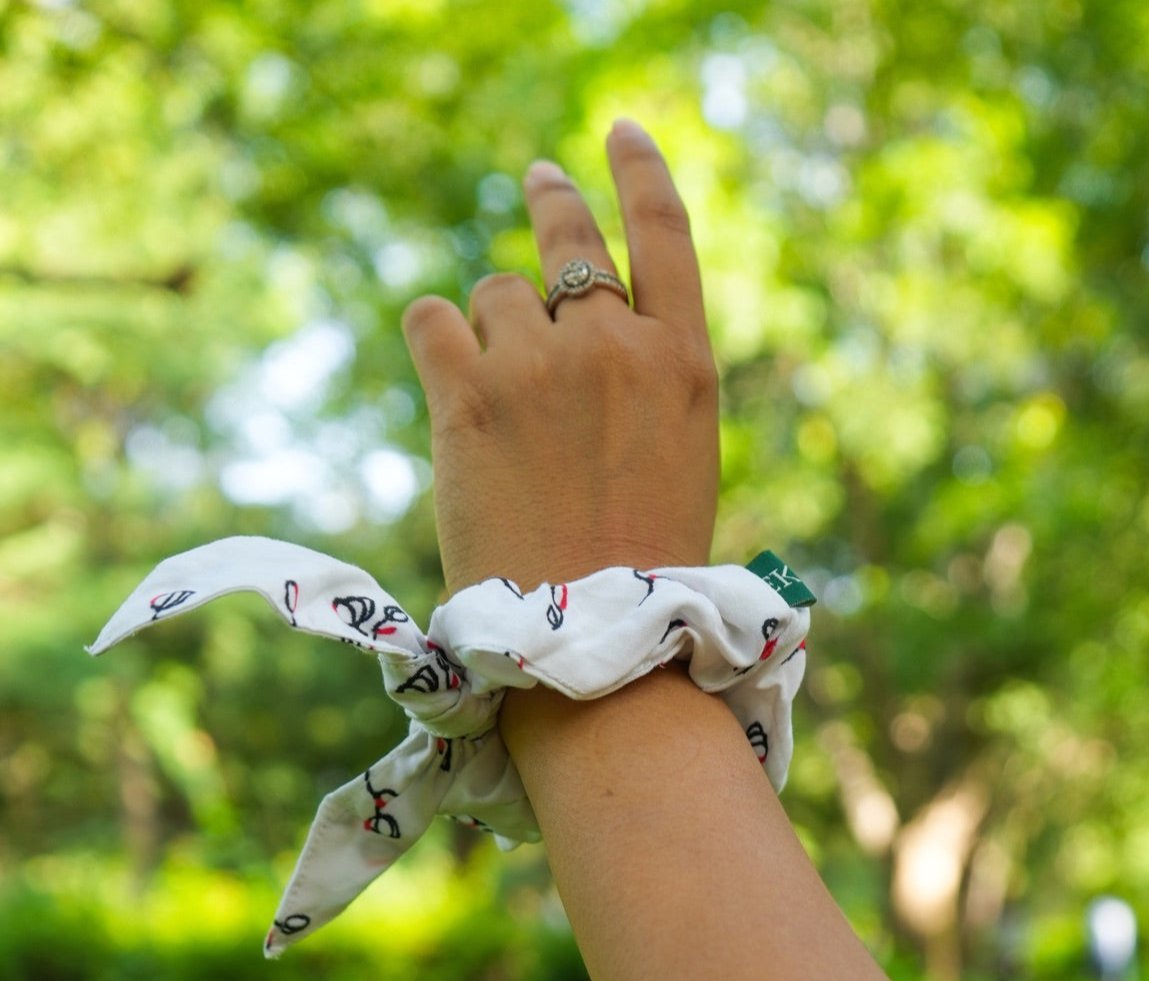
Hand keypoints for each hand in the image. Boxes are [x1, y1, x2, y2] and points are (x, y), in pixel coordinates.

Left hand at [402, 119, 718, 594]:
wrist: (590, 643)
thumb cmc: (639, 562)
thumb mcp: (678, 454)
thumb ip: (643, 377)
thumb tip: (575, 321)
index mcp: (681, 362)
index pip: (665, 232)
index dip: (640, 171)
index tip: (619, 133)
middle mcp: (613, 345)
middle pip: (569, 240)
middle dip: (552, 202)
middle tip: (539, 179)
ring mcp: (540, 364)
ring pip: (495, 293)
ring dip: (492, 331)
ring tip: (502, 406)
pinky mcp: (468, 394)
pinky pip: (432, 318)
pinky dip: (435, 338)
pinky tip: (448, 375)